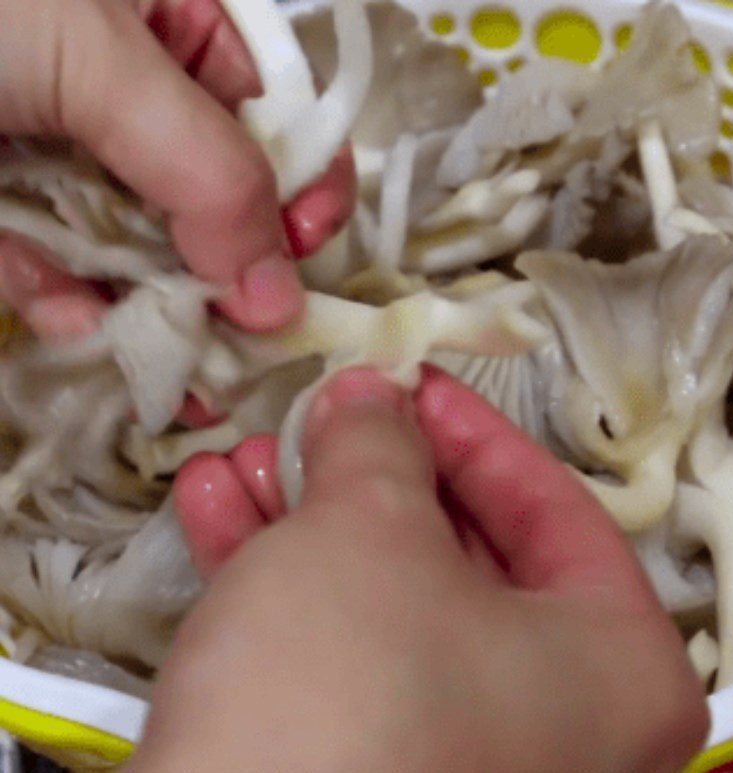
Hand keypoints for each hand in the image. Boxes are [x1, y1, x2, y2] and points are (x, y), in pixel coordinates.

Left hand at [0, 0, 354, 339]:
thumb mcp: (97, 58)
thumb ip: (208, 173)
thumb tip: (282, 300)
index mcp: (175, 25)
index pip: (279, 116)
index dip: (306, 186)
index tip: (304, 250)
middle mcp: (135, 99)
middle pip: (219, 201)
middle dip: (235, 274)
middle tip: (247, 339)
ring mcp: (69, 161)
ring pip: (145, 250)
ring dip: (166, 316)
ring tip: (188, 380)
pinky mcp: (11, 215)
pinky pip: (63, 272)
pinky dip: (77, 312)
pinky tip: (92, 338)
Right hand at [93, 367, 707, 772]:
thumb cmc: (346, 684)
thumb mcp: (370, 528)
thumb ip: (380, 443)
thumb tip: (370, 399)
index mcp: (615, 670)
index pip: (555, 508)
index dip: (473, 431)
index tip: (411, 382)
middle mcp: (557, 729)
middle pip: (462, 554)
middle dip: (372, 475)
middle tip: (322, 418)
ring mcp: (461, 762)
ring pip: (385, 598)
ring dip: (307, 519)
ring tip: (246, 458)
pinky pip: (338, 653)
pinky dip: (278, 580)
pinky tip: (215, 510)